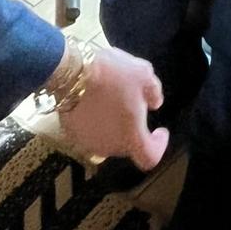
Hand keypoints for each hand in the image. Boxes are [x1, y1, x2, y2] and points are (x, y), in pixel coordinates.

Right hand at [58, 46, 169, 170]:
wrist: (72, 72)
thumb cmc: (111, 74)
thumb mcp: (143, 73)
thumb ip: (154, 91)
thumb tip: (155, 102)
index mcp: (131, 137)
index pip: (150, 157)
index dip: (158, 146)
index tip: (159, 131)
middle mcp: (109, 147)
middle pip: (127, 145)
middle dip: (133, 127)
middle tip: (132, 103)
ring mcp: (88, 142)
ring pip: (108, 138)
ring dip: (114, 125)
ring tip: (112, 100)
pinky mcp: (71, 133)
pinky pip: (89, 131)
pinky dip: (96, 121)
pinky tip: (95, 102)